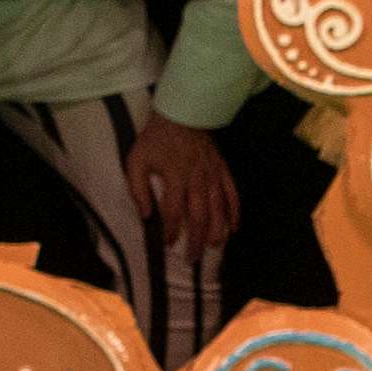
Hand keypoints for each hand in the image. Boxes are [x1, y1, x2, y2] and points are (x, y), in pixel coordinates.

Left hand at [129, 114, 240, 250]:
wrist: (182, 113)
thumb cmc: (155, 139)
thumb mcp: (137, 161)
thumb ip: (137, 189)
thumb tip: (145, 214)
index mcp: (174, 177)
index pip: (173, 212)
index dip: (171, 231)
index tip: (169, 244)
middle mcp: (196, 179)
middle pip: (199, 216)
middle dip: (196, 239)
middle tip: (192, 258)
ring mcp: (212, 174)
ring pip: (218, 208)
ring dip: (216, 230)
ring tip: (213, 247)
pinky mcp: (222, 169)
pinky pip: (231, 193)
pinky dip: (234, 211)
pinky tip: (234, 227)